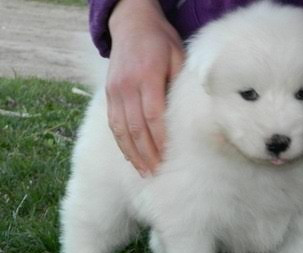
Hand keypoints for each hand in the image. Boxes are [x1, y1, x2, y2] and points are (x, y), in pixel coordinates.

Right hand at [107, 0, 183, 176]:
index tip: (168, 158)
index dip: (160, 140)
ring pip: (122, 130)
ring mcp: (115, 91)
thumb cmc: (160, 41)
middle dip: (148, 154)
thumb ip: (180, 84)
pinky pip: (113, 124)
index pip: (153, 116)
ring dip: (133, 154)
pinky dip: (121, 143)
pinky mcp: (108, 94)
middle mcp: (127, 86)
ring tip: (145, 172)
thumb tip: (189, 115)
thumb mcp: (178, 55)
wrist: (131, 24)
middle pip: (136, 128)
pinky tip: (131, 157)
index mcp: (147, 76)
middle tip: (158, 173)